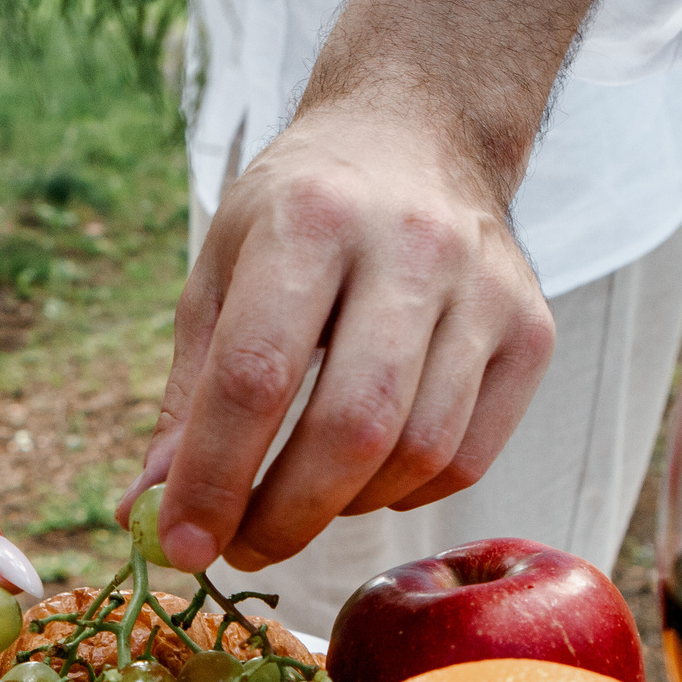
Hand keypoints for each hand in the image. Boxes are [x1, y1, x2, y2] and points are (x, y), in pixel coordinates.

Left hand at [122, 0, 605, 573]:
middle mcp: (410, 244)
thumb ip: (187, 396)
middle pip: (350, 427)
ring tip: (298, 500)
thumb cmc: (300, 212)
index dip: (213, 477)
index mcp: (310, 216)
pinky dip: (404, 492)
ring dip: (343, 509)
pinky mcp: (532, 329)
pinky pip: (465, 459)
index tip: (181, 543)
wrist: (418, 133)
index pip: (256, 376)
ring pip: (417, 453)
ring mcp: (485, 288)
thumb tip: (149, 513)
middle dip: (284, 516)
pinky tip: (366, 472)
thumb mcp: (221, 272)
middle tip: (242, 548)